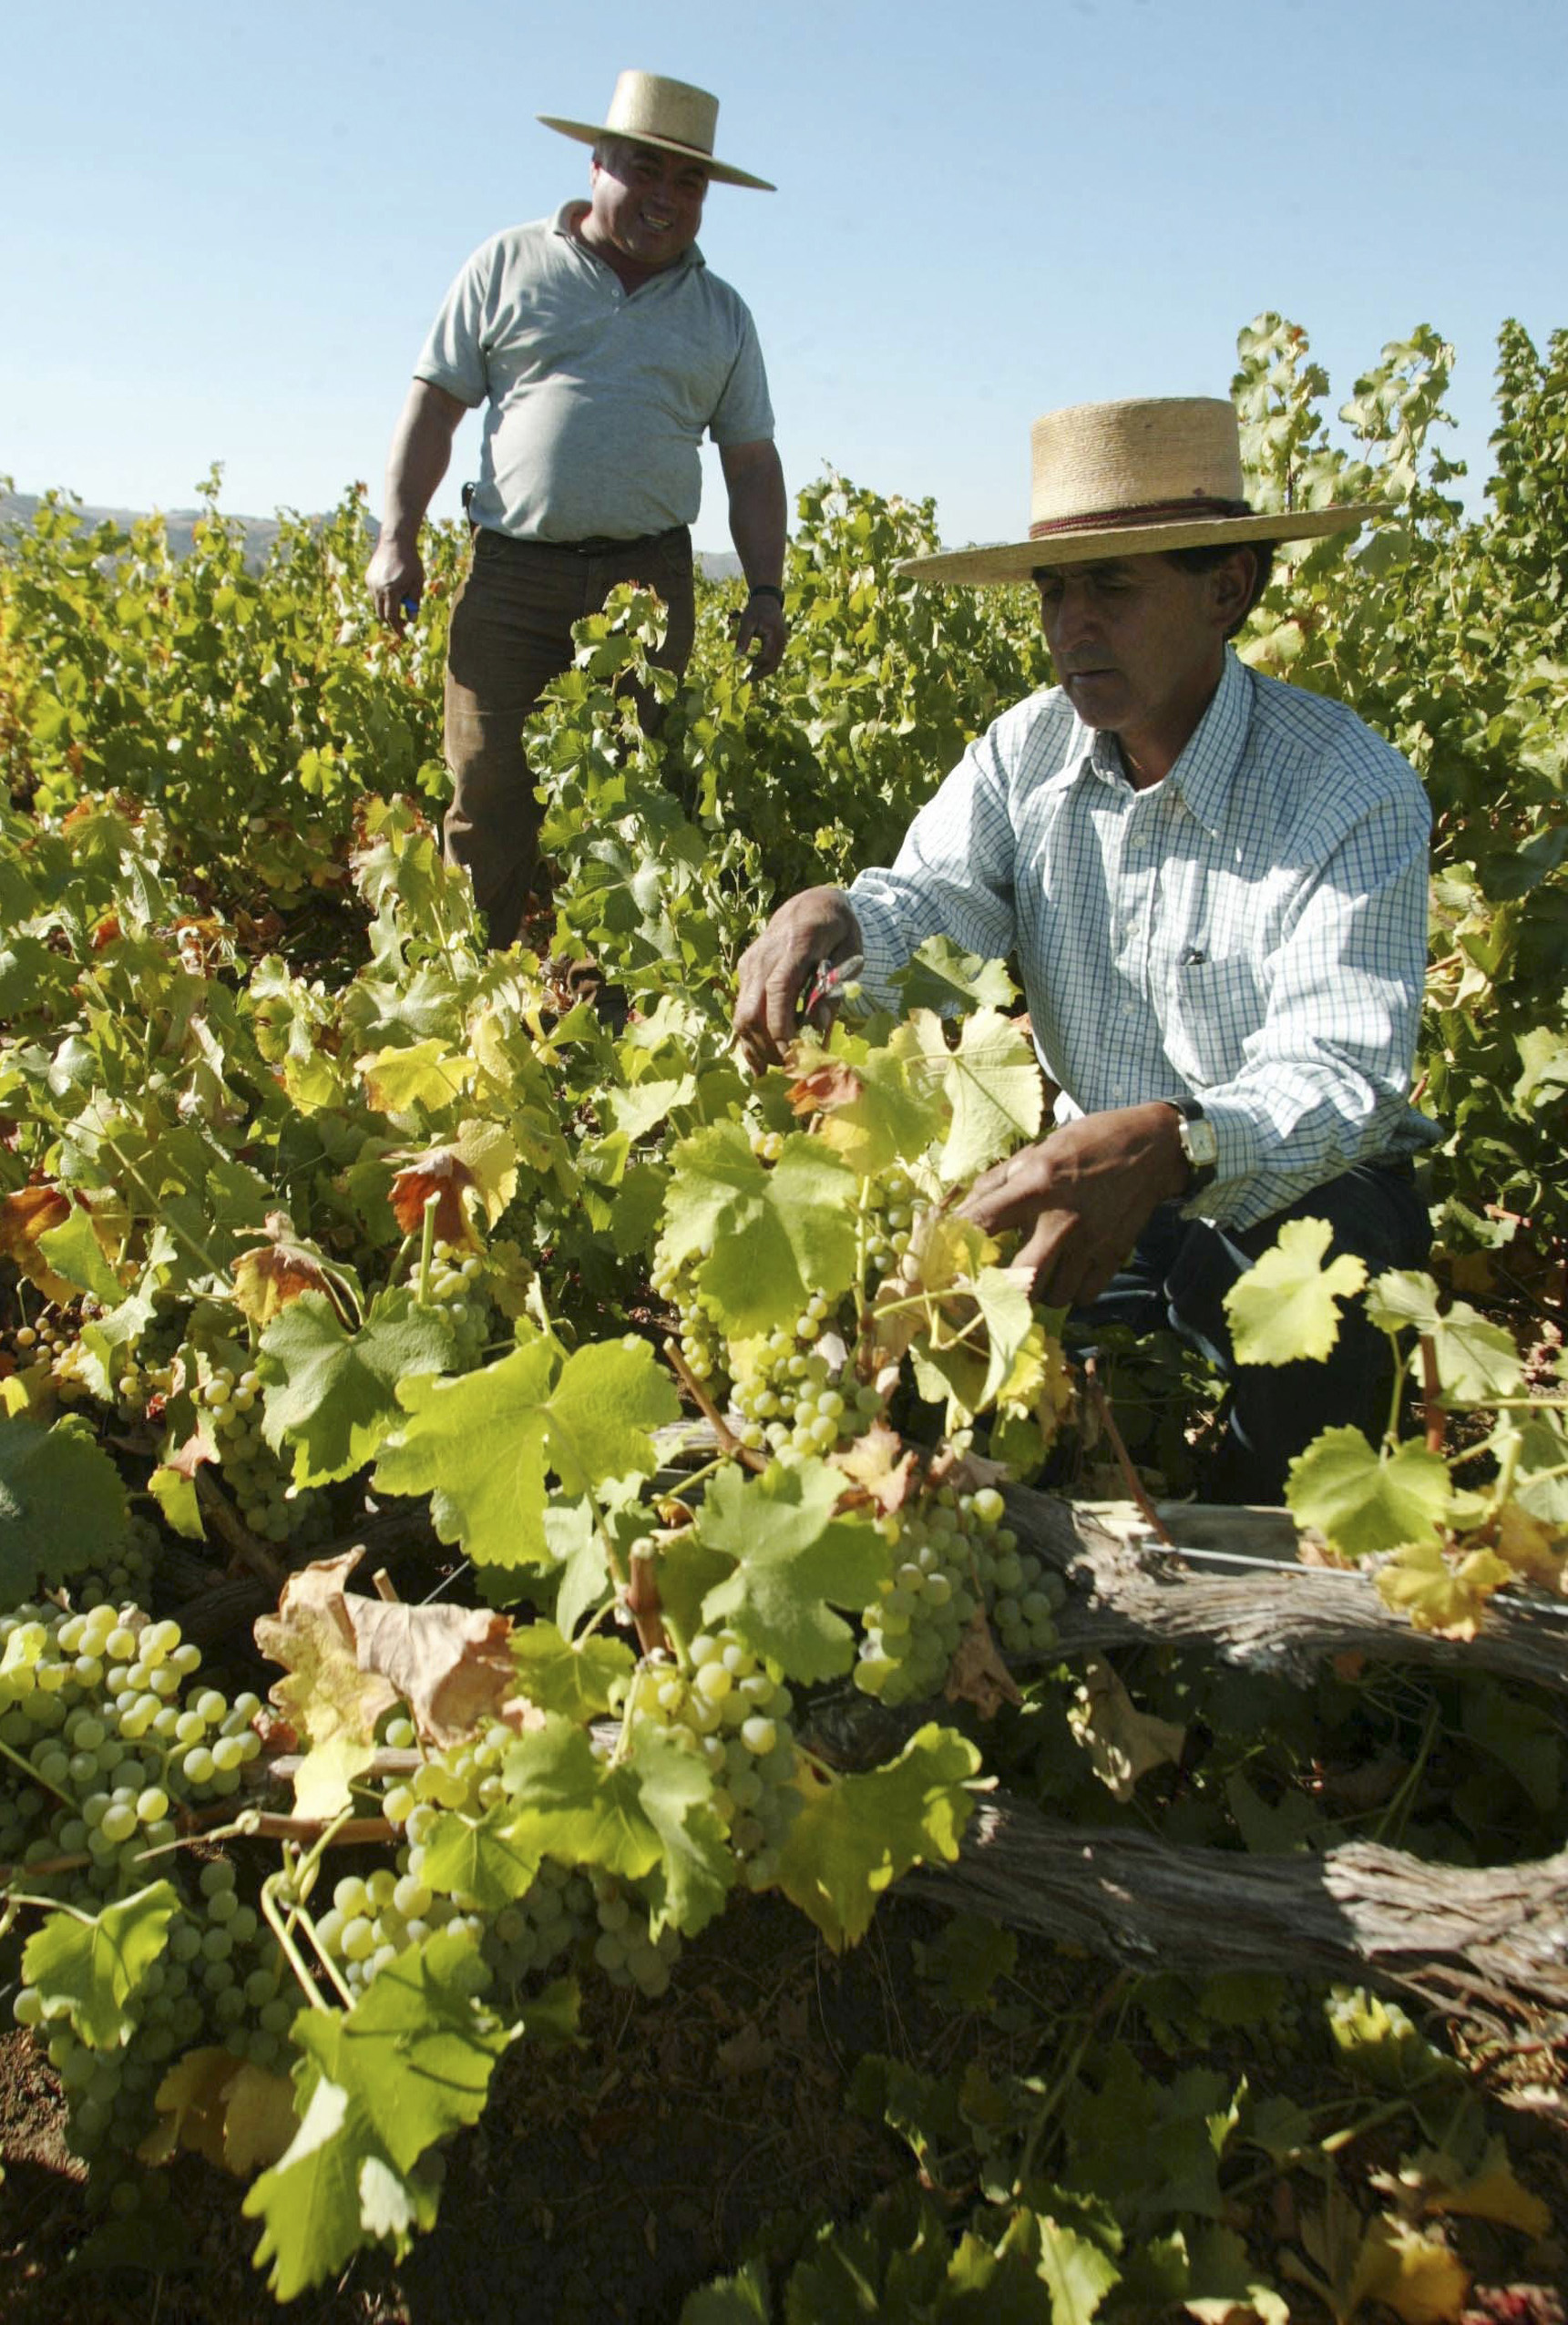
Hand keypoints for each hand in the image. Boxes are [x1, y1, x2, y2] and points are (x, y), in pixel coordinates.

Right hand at [365, 535, 423, 634]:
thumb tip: (412, 620)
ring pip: (377, 605)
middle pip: (382, 615)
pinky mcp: (368, 578)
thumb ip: (414, 602)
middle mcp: (378, 589)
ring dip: (387, 607)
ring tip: (400, 597)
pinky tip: (392, 586)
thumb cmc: (411, 562)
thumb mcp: (417, 583)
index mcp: (391, 591)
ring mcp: (371, 584)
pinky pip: (374, 595)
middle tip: (403, 620)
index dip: (397, 628)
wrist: (395, 541)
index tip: (402, 636)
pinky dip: (382, 597)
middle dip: (391, 620)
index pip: (392, 617)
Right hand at [733, 887, 861, 1070]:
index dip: (781, 1026)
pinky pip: (741, 1009)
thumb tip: (817, 1029)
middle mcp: (765, 954)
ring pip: (741, 1014)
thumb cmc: (838, 931)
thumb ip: (834, 991)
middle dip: (768, 1045)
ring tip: (779, 1065)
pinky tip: (761, 1060)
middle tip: (791, 1067)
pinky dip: (749, 1037)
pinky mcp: (745, 969)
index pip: (779, 989)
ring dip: (757, 1046)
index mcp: (796, 945)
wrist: (813, 902)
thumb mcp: (850, 956)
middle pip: (752, 1009)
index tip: (793, 1054)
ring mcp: (751, 962)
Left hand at [734, 589, 786, 676]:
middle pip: (774, 664)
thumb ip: (743, 638)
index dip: (756, 668)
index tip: (746, 674)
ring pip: (776, 662)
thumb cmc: (756, 609)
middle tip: (749, 679)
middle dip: (762, 673)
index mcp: (774, 636)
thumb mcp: (746, 621)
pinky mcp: (781, 641)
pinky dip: (767, 662)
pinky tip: (755, 662)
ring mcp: (783, 641)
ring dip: (764, 669)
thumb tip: (737, 657)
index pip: (767, 659)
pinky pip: (776, 656)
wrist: (767, 598)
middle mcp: (782, 641)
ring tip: (751, 672)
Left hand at [958, 1103, 1188, 1308]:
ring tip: (1034, 1276)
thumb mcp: (1036, 1151)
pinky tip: (1065, 1275)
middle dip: (1003, 1289)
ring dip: (1037, 1294)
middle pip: (1022, 1280)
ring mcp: (1092, 1242)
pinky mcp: (1114, 1254)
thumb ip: (995, 1183)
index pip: (985, 1222)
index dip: (960, 1246)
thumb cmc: (1085, 1145)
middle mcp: (1063, 1219)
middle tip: (996, 1283)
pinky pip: (1085, 1296)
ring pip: (1053, 1297)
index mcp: (1037, 1185)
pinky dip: (1070, 1294)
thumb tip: (960, 1214)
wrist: (1149, 1148)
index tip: (950, 1259)